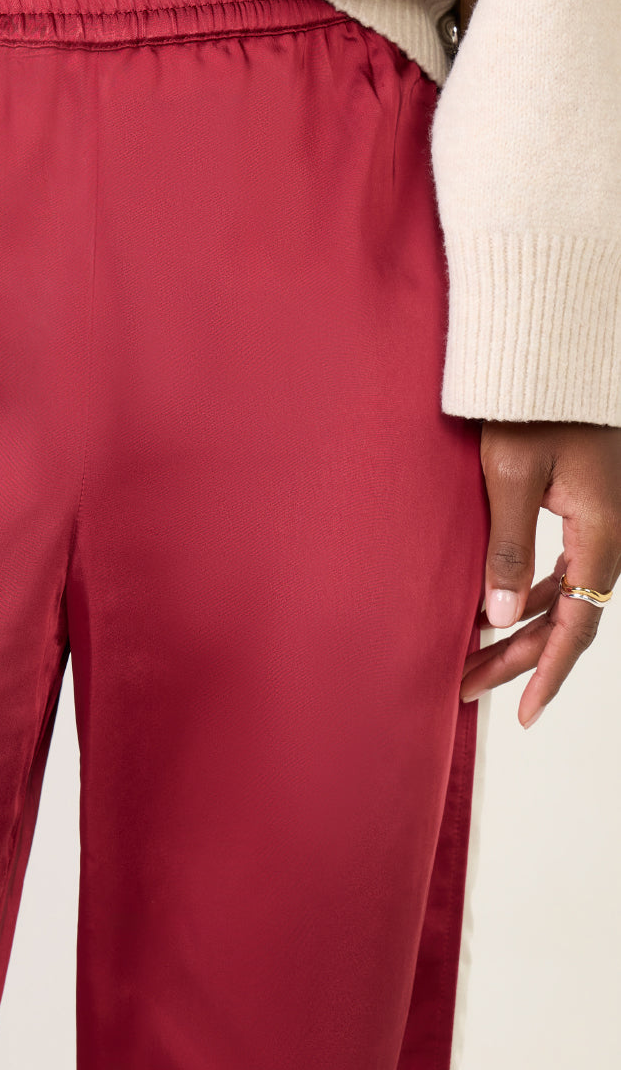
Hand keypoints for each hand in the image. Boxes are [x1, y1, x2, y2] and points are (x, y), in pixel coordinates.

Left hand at [460, 420, 620, 726]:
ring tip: (471, 659)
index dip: (547, 672)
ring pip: (564, 595)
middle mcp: (609, 533)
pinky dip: (530, 595)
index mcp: (601, 533)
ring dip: (519, 629)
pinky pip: (564, 568)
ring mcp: (601, 522)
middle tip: (464, 688)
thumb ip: (508, 548)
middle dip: (517, 659)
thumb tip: (498, 618)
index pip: (576, 625)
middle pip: (566, 617)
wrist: (555, 356)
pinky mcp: (586, 508)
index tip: (525, 713)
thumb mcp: (512, 475)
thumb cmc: (533, 404)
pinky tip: (497, 610)